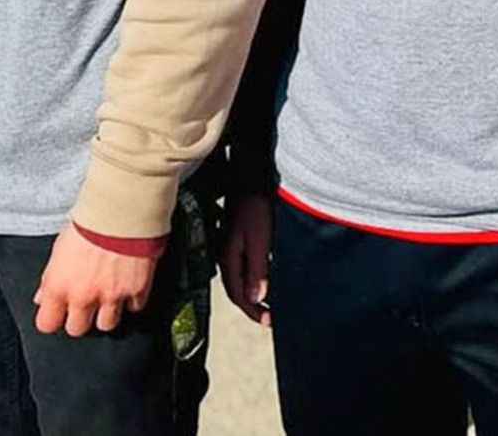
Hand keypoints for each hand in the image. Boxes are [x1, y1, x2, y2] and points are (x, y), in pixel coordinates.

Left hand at [33, 225, 156, 335]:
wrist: (124, 207)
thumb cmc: (90, 221)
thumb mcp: (60, 248)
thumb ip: (51, 277)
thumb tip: (43, 297)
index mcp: (59, 287)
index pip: (47, 324)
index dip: (54, 318)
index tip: (60, 312)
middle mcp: (83, 296)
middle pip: (77, 329)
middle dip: (82, 317)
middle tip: (88, 302)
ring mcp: (112, 295)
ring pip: (107, 325)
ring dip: (108, 312)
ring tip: (110, 296)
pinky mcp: (137, 289)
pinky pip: (134, 308)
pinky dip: (132, 300)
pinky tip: (129, 285)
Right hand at [219, 193, 272, 325]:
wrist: (248, 176)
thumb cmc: (255, 205)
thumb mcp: (259, 239)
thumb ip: (257, 269)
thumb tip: (257, 299)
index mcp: (228, 259)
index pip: (238, 295)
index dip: (253, 311)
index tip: (270, 321)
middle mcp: (226, 256)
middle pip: (237, 289)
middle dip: (253, 306)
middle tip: (271, 317)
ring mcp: (230, 247)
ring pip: (240, 278)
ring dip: (254, 292)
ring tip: (269, 302)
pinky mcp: (237, 238)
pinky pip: (243, 265)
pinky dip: (254, 276)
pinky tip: (264, 276)